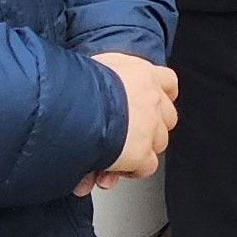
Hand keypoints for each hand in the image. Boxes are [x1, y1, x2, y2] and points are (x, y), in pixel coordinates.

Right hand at [81, 51, 179, 193]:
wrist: (69, 105)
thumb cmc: (72, 83)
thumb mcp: (91, 66)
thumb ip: (105, 77)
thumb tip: (97, 85)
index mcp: (141, 73)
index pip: (168, 81)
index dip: (159, 95)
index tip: (149, 104)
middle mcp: (151, 98)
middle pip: (165, 118)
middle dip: (147, 130)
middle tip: (123, 137)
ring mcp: (150, 127)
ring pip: (157, 144)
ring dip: (137, 152)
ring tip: (109, 157)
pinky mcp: (141, 153)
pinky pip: (145, 167)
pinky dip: (131, 171)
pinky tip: (108, 170)